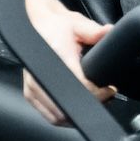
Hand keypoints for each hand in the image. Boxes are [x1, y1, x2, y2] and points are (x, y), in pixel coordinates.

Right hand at [21, 0, 115, 124]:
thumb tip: (109, 31)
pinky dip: (63, 116)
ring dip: (76, 115)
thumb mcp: (77, 24)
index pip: (79, 85)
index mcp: (54, 57)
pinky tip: (75, 108)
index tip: (110, 89)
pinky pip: (47, 114)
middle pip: (67, 106)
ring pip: (57, 115)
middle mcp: (39, 74)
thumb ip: (94, 30)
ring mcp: (33, 86)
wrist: (37, 23)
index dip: (98, 92)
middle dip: (90, 106)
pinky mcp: (30, 92)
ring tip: (92, 102)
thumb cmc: (56, 25)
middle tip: (104, 98)